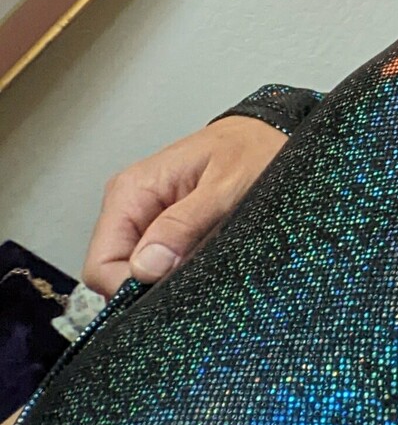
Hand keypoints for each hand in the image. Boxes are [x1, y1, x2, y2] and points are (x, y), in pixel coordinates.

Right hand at [80, 116, 288, 298]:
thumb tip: (146, 266)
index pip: (100, 265)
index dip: (129, 289)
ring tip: (208, 258)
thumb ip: (184, 225)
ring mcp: (146, 219)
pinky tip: (207, 256)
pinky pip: (162, 263)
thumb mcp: (225, 187)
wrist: (270, 133)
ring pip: (140, 273)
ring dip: (171, 278)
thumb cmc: (251, 149)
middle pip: (115, 274)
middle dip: (152, 285)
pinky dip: (182, 270)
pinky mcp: (166, 229)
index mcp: (131, 192)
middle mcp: (130, 207)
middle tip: (197, 273)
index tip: (169, 291)